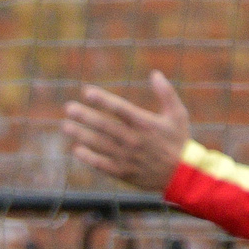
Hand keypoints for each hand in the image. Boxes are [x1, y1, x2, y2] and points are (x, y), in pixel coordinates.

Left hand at [62, 72, 193, 192]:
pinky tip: (77, 149)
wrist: (182, 175)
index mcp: (145, 123)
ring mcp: (126, 157)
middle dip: (85, 116)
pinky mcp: (122, 172)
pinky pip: (101, 164)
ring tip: (65, 126)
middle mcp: (133, 139)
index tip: (86, 92)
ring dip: (81, 134)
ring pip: (99, 144)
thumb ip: (166, 93)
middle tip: (68, 108)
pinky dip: (88, 157)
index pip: (119, 108)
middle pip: (104, 125)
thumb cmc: (179, 140)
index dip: (102, 99)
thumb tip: (155, 73)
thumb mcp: (178, 114)